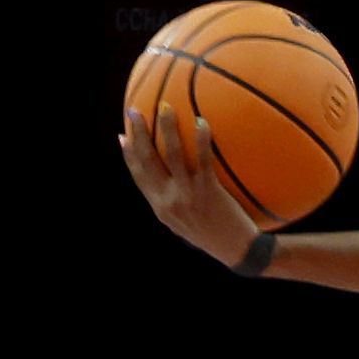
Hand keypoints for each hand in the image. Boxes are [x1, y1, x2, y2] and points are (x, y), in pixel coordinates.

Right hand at [118, 89, 268, 268]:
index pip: (138, 176)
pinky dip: (201, 139)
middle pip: (147, 161)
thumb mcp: (185, 224)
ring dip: (166, 128)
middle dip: (139, 134)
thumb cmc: (214, 235)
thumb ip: (173, 203)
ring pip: (171, 155)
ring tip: (166, 107)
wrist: (237, 251)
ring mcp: (188, 195)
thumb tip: (170, 183)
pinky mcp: (209, 192)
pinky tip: (202, 122)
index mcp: (160, 207)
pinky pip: (203, 159)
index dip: (128, 155)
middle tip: (134, 111)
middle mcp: (169, 201)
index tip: (122, 136)